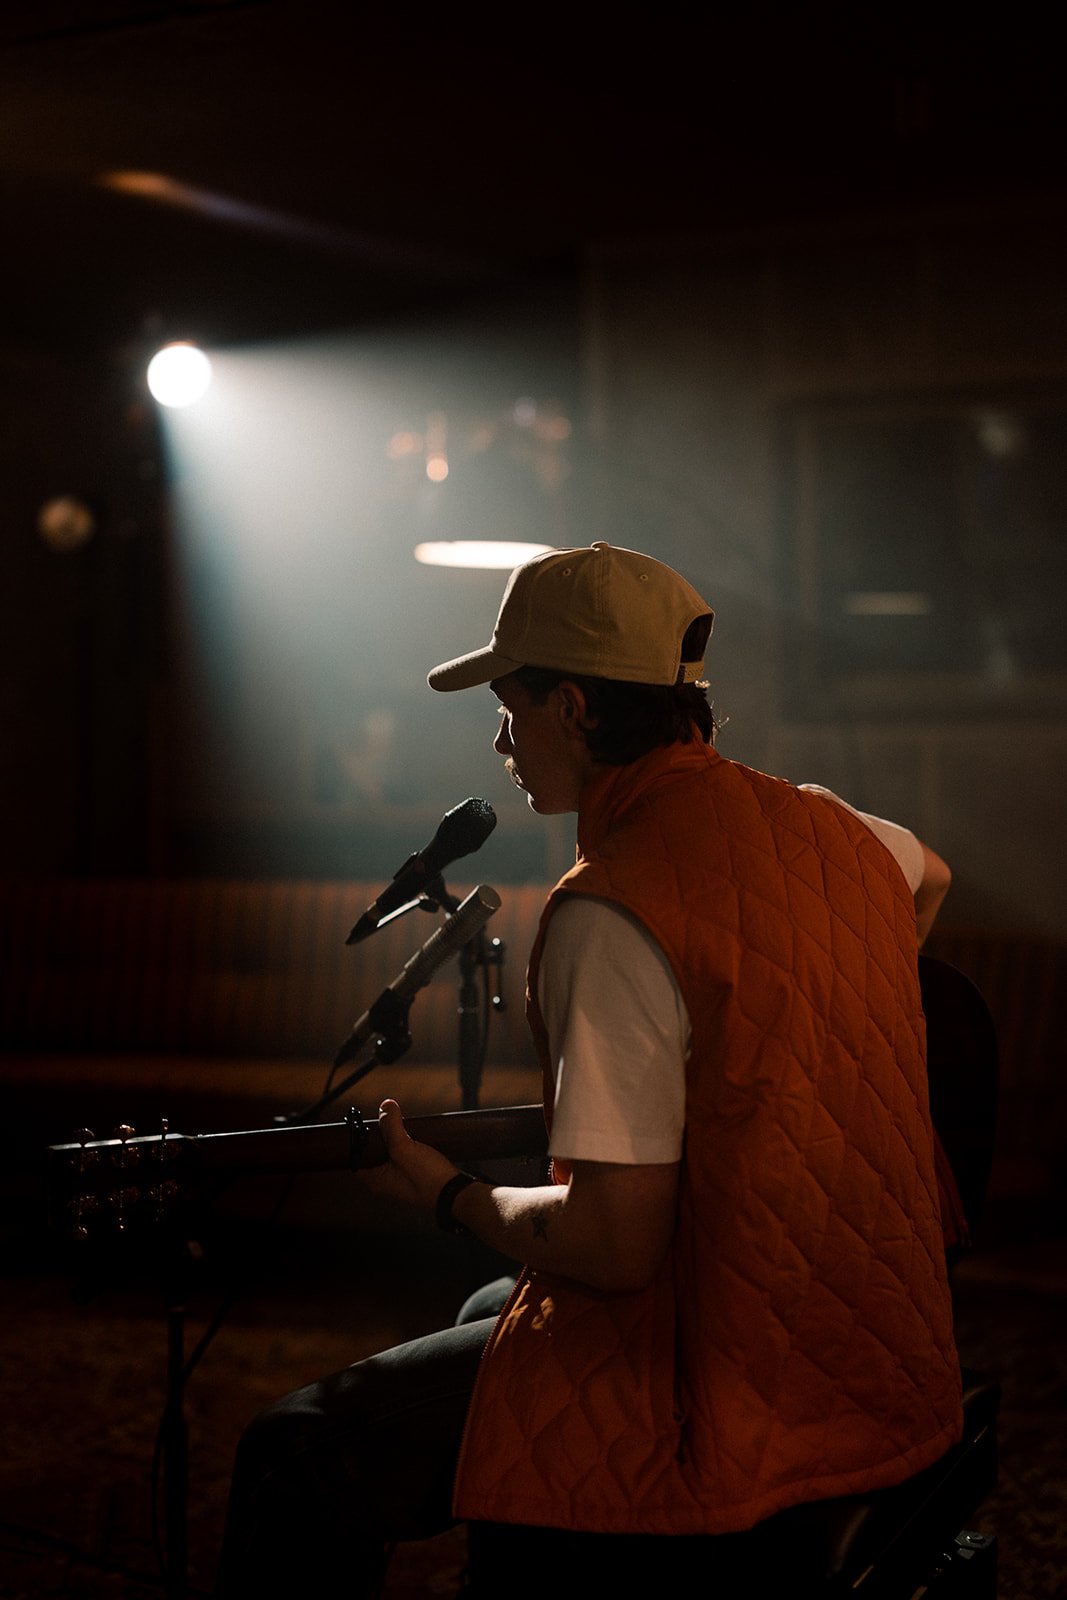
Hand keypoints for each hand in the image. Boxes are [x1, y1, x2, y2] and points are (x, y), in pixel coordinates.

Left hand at [357, 1098, 462, 1212]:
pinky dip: (405, 1144)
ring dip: (394, 1138)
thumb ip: (391, 1126)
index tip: (363, 1124)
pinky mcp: (414, 1174)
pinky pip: (403, 1156)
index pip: (356, 1158)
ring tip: (398, 1125)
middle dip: (379, 1136)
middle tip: (384, 1121)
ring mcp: (400, 1179)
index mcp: (375, 1180)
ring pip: (389, 1153)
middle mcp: (385, 1181)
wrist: (455, 1193)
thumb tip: (385, 1105)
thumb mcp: (404, 1148)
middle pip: (373, 1153)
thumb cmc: (427, 1178)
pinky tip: (412, 1135)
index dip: (357, 1141)